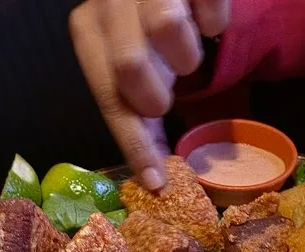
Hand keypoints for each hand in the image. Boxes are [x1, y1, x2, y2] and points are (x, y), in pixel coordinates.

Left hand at [69, 0, 229, 188]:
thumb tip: (157, 179)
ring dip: (188, 54)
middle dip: (158, 93)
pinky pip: (212, 12)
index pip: (110, 98)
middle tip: (168, 90)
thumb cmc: (146, 29)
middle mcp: (108, 3)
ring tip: (184, 49)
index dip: (135, 144)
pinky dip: (214, 22)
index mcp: (89, 32)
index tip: (157, 181)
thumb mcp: (133, 67)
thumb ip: (137, 113)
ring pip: (169, 30)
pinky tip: (203, 17)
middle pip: (131, 65)